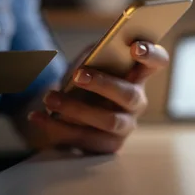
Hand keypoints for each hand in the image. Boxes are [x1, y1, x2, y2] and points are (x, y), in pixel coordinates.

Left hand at [28, 41, 168, 153]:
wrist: (64, 111)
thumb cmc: (82, 80)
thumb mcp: (87, 61)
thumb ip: (94, 54)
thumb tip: (94, 55)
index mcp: (137, 74)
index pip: (157, 61)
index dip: (151, 54)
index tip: (135, 47)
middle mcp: (136, 101)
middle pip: (129, 95)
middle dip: (104, 85)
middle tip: (78, 76)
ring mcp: (125, 126)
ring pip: (108, 121)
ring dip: (76, 109)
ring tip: (50, 98)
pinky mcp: (108, 147)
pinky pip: (84, 139)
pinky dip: (57, 127)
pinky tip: (37, 116)